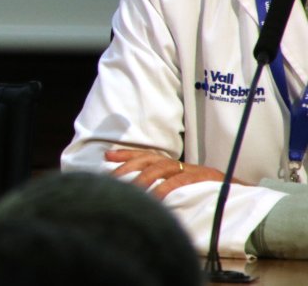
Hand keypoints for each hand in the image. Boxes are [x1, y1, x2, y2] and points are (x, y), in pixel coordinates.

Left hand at [106, 149, 241, 199]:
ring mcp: (192, 169)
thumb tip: (142, 196)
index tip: (106, 156)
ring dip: (143, 178)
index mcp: (175, 165)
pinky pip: (179, 181)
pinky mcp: (203, 177)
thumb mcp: (186, 189)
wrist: (245, 195)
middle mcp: (181, 164)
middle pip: (149, 159)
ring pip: (161, 167)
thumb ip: (167, 187)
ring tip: (129, 190)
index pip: (146, 155)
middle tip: (111, 177)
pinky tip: (154, 197)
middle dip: (128, 166)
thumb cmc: (212, 194)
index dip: (126, 155)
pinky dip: (165, 188)